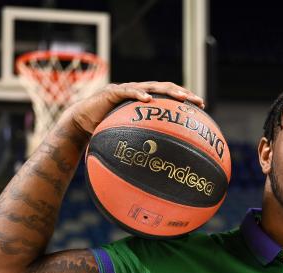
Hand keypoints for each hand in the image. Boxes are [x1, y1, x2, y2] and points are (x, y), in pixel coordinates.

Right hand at [64, 81, 204, 135]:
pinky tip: (148, 99)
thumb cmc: (104, 133)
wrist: (80, 123)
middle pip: (166, 89)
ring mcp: (125, 90)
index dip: (185, 100)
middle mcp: (138, 93)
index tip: (202, 107)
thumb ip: (143, 149)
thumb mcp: (128, 141)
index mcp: (144, 103)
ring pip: (151, 87)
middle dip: (184, 94)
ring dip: (168, 91)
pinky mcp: (112, 92)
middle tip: (199, 101)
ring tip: (181, 97)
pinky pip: (127, 92)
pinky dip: (138, 94)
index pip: (169, 98)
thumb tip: (158, 175)